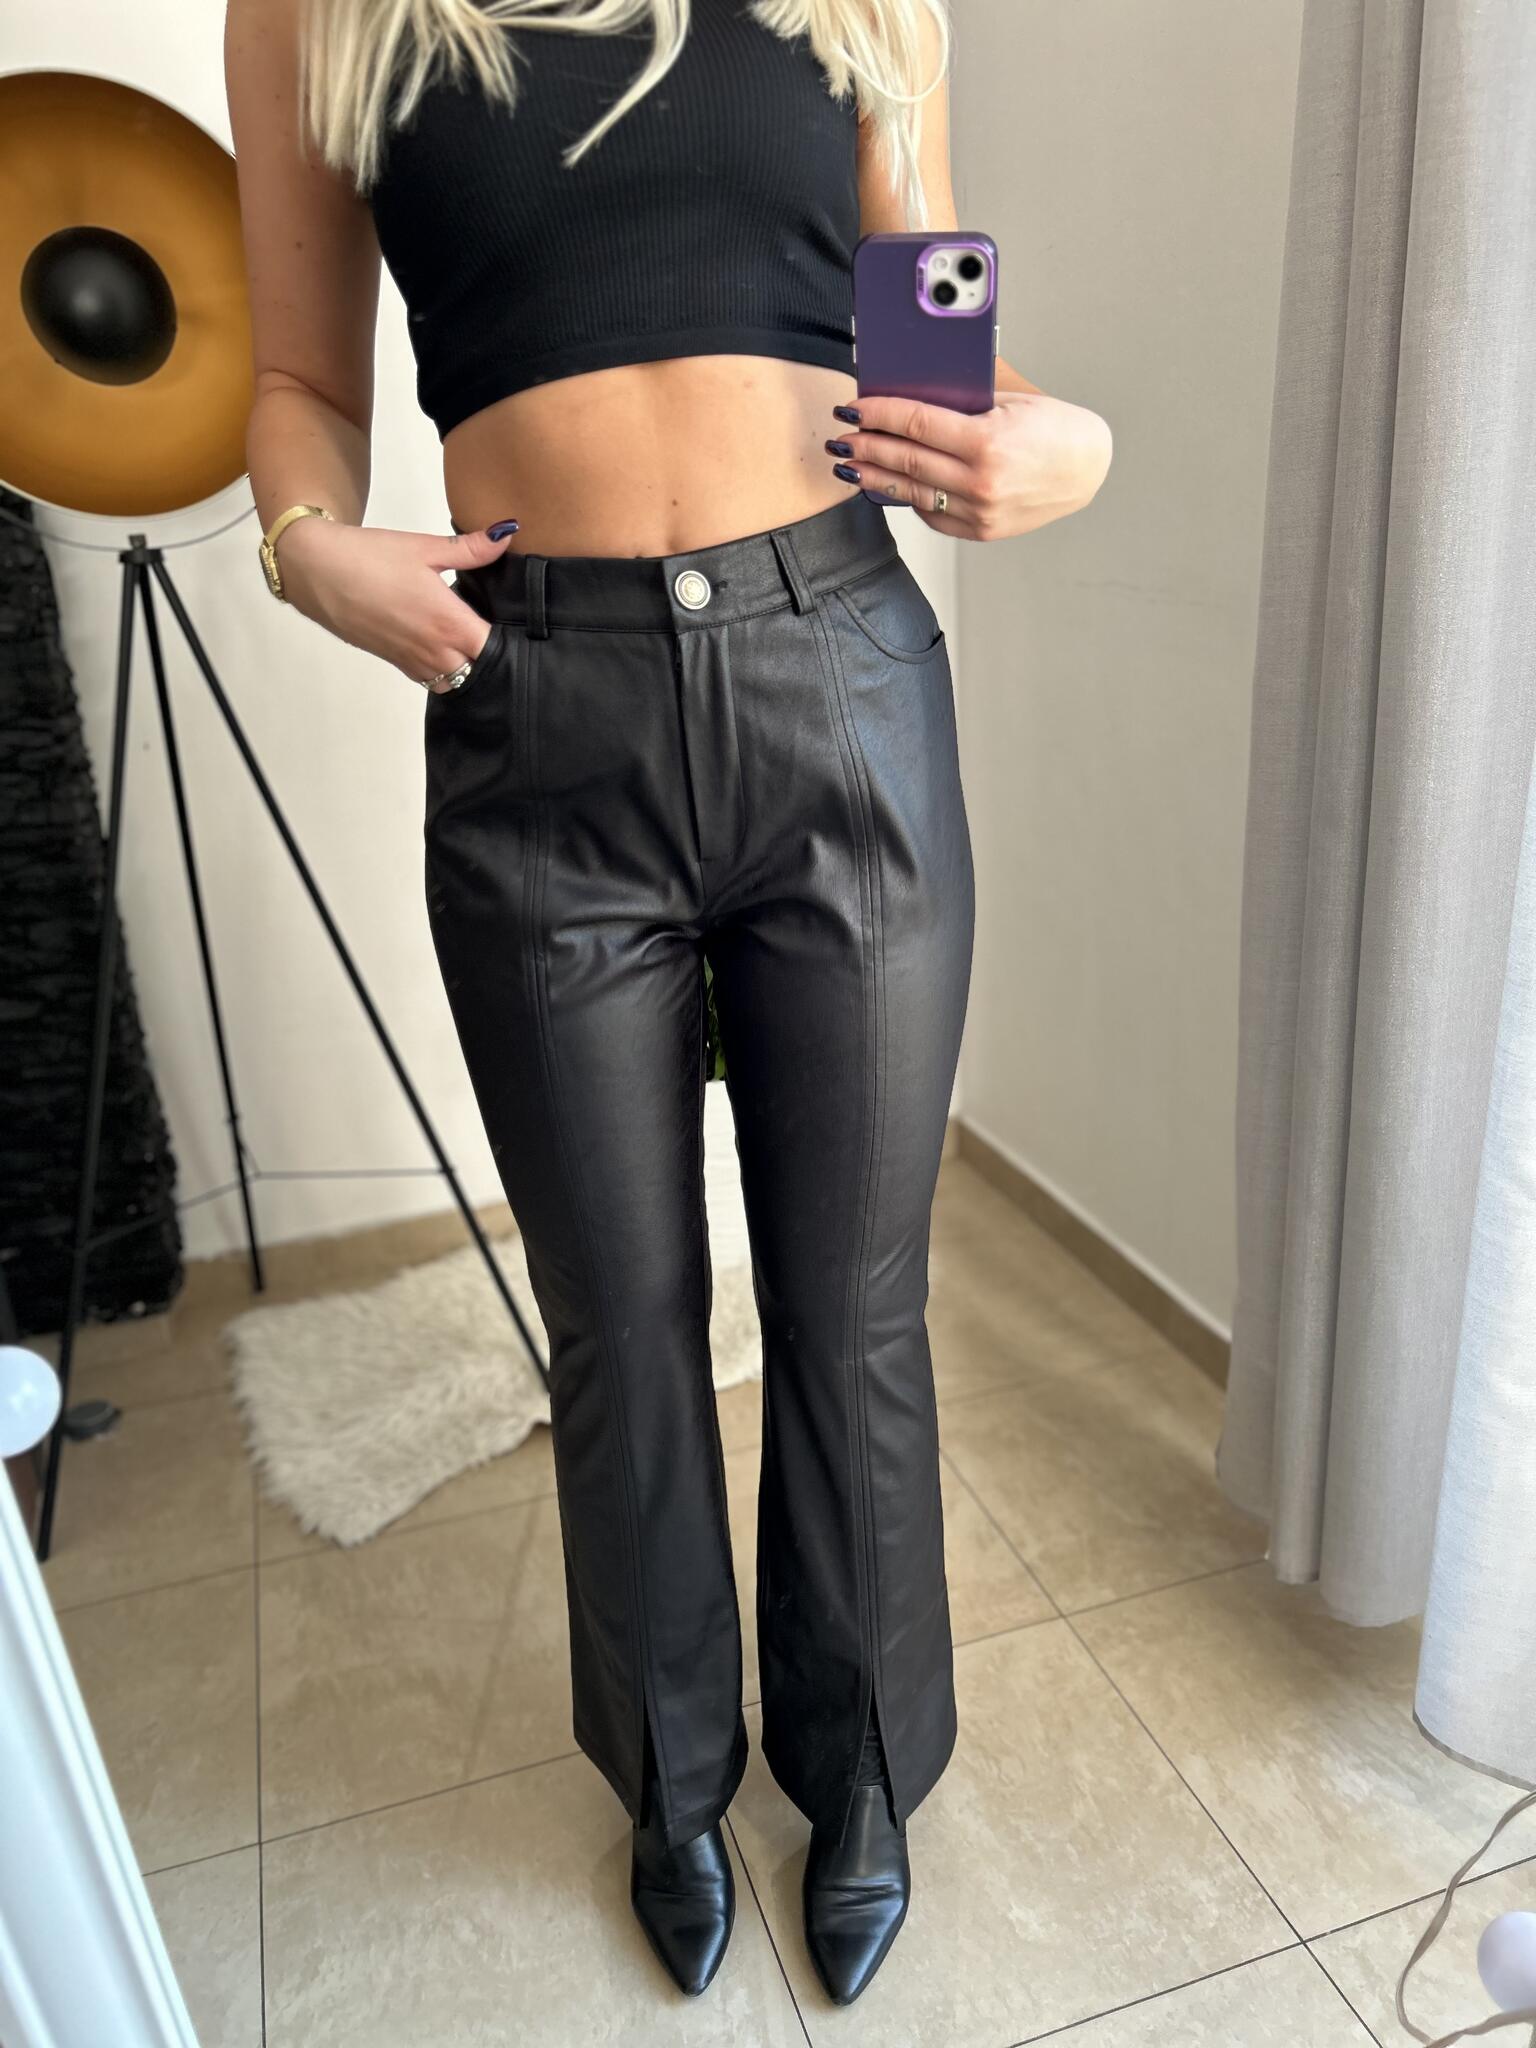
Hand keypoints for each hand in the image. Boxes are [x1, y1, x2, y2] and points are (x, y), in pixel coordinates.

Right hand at [273, 516, 520, 690]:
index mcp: (448, 622)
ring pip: (457, 680)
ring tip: (469, 641)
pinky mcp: (396, 663)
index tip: (516, 623)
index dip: (510, 639)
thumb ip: (471, 550)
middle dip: (491, 655)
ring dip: (467, 666)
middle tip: (495, 631)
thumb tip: (507, 534)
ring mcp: (414, 660)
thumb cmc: (370, 557)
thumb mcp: (425, 548)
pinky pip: (432, 681)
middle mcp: (434, 650)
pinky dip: (444, 671)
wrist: (318, 571)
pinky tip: (442, 645)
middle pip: (480, 669)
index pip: (496, 648)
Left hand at [826, 390, 1111, 540]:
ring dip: (875, 476)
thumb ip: (959, 405)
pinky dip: (908, 496)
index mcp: (987, 443)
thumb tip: (905, 398)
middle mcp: (981, 483)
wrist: (1085, 469)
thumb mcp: (1007, 403)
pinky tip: (890, 484)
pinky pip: (932, 513)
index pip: (916, 424)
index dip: (879, 414)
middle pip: (906, 460)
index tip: (855, 407)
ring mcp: (979, 512)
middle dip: (867, 446)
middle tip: (841, 437)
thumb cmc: (1050, 427)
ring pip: (911, 491)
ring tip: (851, 464)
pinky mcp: (980, 531)